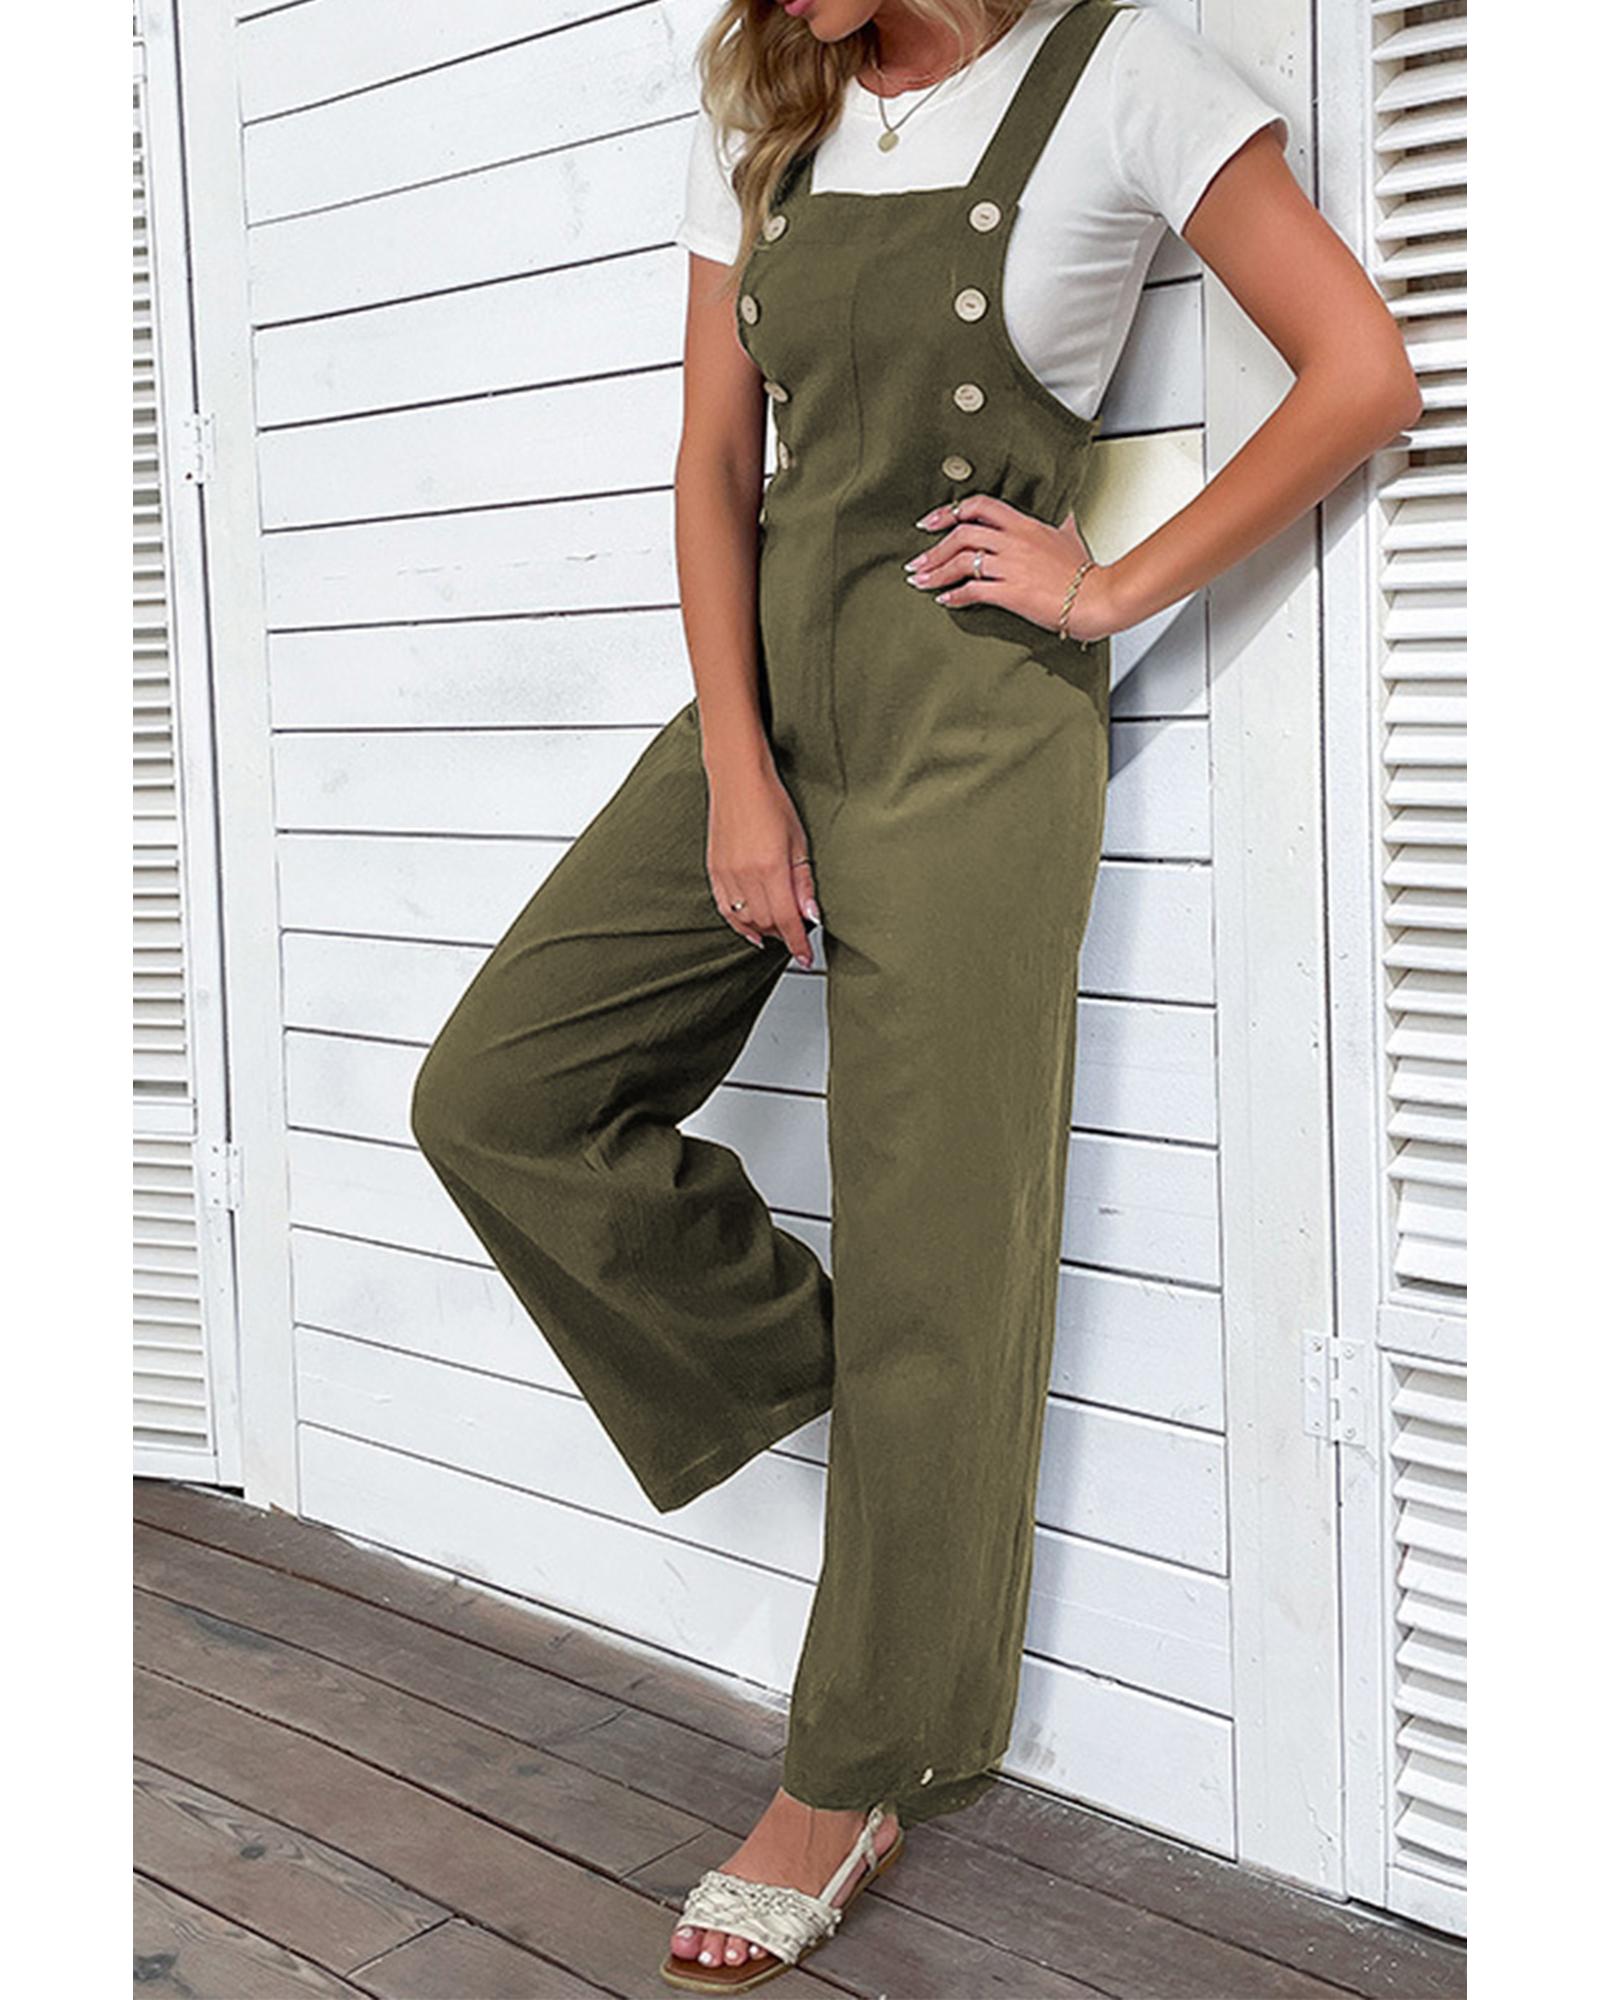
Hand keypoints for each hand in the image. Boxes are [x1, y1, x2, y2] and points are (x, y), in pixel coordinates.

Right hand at [705, 764, 820, 965]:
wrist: (738, 779)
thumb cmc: (771, 802)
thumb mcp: (799, 841)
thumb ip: (803, 882)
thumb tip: (811, 914)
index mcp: (770, 868)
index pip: (786, 919)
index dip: (797, 943)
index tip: (805, 956)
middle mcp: (745, 875)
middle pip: (766, 923)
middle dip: (783, 935)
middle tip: (798, 937)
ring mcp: (726, 874)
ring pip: (745, 919)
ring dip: (763, 931)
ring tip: (778, 933)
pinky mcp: (714, 870)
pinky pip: (725, 908)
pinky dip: (739, 923)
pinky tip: (750, 929)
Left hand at [904, 496, 1120, 642]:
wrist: (1098, 597)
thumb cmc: (1085, 573)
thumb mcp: (1071, 537)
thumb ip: (1060, 524)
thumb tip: (1065, 515)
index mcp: (1025, 525)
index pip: (980, 507)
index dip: (950, 512)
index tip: (932, 522)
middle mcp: (1014, 542)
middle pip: (962, 534)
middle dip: (934, 548)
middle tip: (918, 561)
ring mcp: (1011, 566)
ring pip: (962, 561)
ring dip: (936, 572)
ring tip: (921, 582)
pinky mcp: (1011, 592)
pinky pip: (973, 590)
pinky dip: (955, 596)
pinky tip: (945, 600)